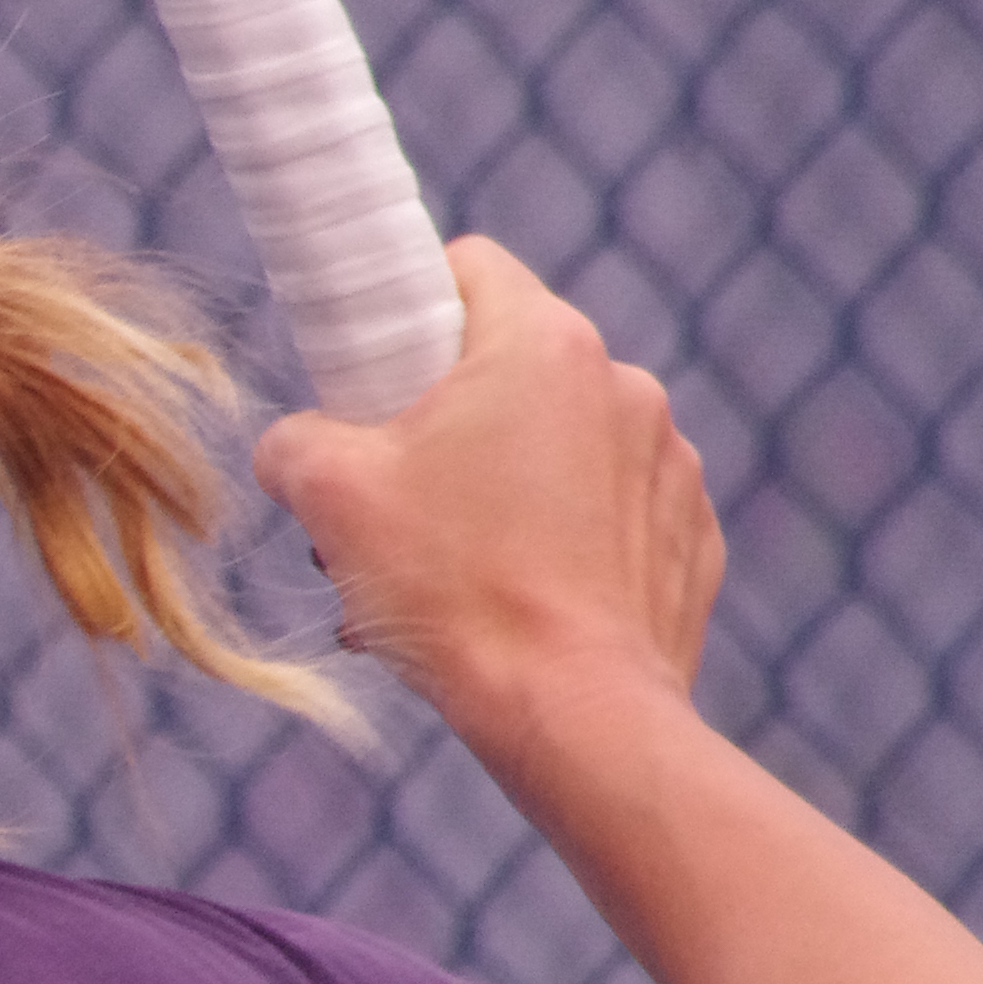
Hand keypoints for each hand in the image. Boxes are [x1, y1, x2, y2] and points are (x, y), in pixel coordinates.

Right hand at [253, 237, 721, 760]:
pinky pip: (611, 513)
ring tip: (450, 568)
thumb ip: (293, 439)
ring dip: (502, 485)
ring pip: (561, 444)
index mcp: (542, 345)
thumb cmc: (451, 591)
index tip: (372, 373)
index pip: (468, 268)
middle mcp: (623, 385)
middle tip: (396, 497)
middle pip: (511, 367)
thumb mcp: (327, 495)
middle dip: (447, 421)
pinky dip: (563, 541)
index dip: (406, 306)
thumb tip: (294, 445)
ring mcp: (670, 462)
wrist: (572, 714)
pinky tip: (518, 601)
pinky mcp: (689, 536)